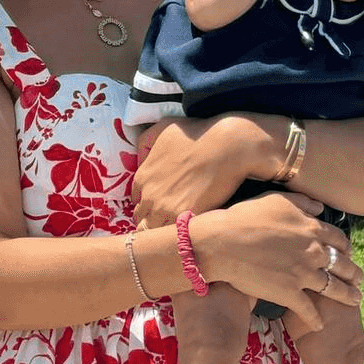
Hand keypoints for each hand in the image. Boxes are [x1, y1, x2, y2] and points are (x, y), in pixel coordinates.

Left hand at [132, 116, 266, 226]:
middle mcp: (149, 195)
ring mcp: (165, 209)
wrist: (227, 145)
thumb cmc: (198, 133)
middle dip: (153, 221)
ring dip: (163, 232)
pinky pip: (173, 236)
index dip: (148, 204)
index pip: (136, 201)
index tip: (161, 205)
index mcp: (142, 177)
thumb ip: (145, 141)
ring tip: (178, 230)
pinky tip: (189, 231)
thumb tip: (140, 156)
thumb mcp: (163, 127)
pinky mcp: (185, 217)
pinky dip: (178, 235)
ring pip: (153, 233)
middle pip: (141, 220)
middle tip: (170, 220)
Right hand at [202, 193, 361, 335]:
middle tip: (360, 279)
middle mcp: (313, 252)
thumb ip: (303, 203)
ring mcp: (302, 275)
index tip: (349, 253)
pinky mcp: (289, 294)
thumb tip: (321, 209)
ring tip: (355, 300)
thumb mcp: (277, 200)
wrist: (222, 243)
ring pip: (333, 288)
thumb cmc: (245, 217)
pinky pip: (308, 310)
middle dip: (354, 273)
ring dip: (347, 295)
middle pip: (342, 265)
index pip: (338, 239)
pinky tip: (320, 325)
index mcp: (311, 229)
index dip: (346, 247)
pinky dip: (316, 319)